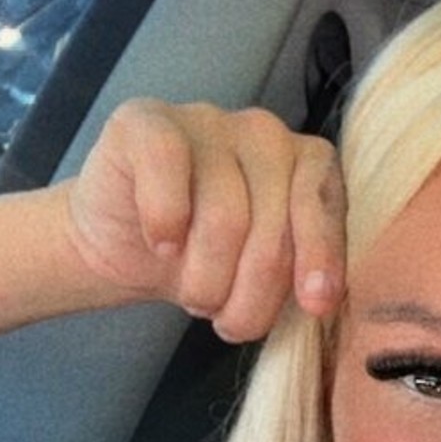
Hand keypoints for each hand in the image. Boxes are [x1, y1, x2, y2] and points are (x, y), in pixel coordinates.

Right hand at [65, 99, 344, 339]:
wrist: (117, 250)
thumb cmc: (198, 261)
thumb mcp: (258, 278)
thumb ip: (297, 273)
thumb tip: (322, 298)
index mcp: (303, 164)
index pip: (323, 199)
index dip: (320, 252)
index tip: (314, 305)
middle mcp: (263, 133)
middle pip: (272, 226)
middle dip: (252, 294)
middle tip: (228, 322)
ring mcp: (206, 120)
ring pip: (223, 216)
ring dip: (206, 280)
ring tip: (197, 297)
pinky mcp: (146, 120)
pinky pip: (167, 171)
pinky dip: (164, 223)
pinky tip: (160, 246)